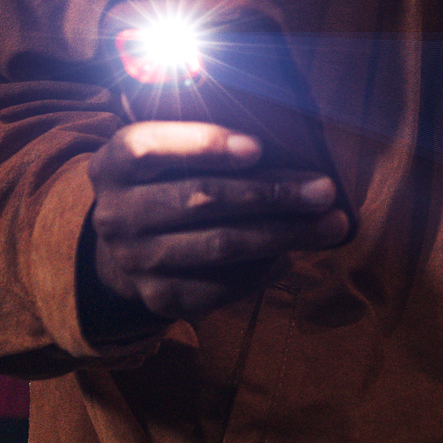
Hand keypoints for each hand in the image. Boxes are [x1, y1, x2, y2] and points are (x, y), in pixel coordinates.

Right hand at [82, 119, 347, 327]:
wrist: (129, 248)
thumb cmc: (169, 183)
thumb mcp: (169, 154)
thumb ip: (208, 144)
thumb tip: (286, 144)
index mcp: (113, 164)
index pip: (148, 149)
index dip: (202, 145)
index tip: (257, 147)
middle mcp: (116, 214)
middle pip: (199, 200)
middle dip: (270, 193)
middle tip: (323, 190)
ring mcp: (134, 261)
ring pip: (220, 246)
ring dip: (284, 234)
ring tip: (330, 224)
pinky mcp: (160, 298)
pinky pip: (223, 285)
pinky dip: (265, 269)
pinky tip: (294, 254)